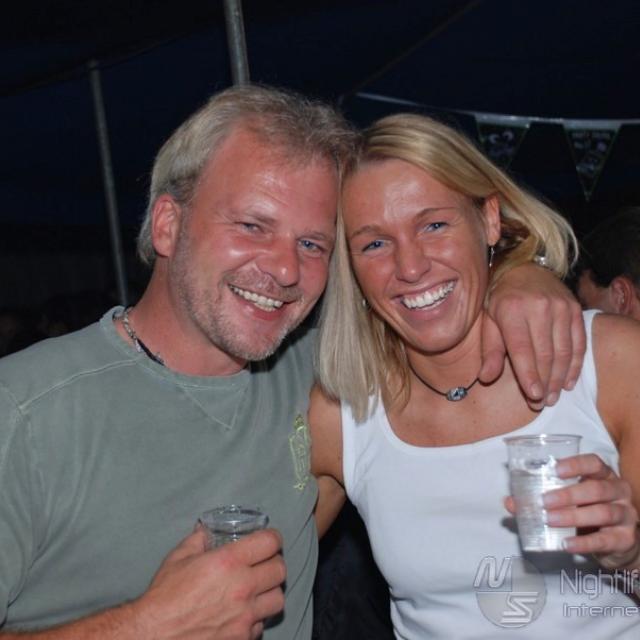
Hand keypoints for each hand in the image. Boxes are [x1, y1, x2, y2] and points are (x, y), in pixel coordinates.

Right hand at [134, 527, 285, 638]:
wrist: (153, 634)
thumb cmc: (164, 596)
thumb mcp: (179, 557)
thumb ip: (198, 539)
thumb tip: (206, 529)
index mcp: (228, 562)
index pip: (270, 542)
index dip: (272, 538)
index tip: (269, 540)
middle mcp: (242, 587)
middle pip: (280, 569)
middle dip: (274, 562)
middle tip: (264, 563)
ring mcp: (245, 616)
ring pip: (278, 598)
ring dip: (270, 591)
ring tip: (258, 589)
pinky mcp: (242, 637)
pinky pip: (262, 624)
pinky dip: (257, 617)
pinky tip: (244, 613)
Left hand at [481, 263, 584, 409]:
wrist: (522, 267)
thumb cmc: (499, 298)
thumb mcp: (487, 320)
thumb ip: (490, 350)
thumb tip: (486, 378)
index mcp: (511, 310)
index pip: (522, 349)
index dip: (529, 375)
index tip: (533, 396)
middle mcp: (538, 307)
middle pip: (545, 354)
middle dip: (544, 382)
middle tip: (541, 404)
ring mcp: (560, 307)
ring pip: (563, 351)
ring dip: (559, 378)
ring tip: (553, 397)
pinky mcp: (574, 308)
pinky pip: (578, 342)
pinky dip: (575, 364)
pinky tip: (568, 381)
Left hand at [505, 454, 638, 565]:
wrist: (618, 543)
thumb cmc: (588, 512)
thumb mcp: (569, 501)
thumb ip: (540, 498)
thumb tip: (510, 502)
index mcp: (604, 476)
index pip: (594, 463)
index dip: (575, 465)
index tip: (555, 470)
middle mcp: (618, 492)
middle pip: (597, 488)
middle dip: (569, 494)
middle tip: (544, 501)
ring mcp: (626, 515)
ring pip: (603, 512)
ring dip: (573, 516)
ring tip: (550, 520)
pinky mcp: (625, 539)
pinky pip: (605, 540)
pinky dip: (584, 542)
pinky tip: (566, 544)